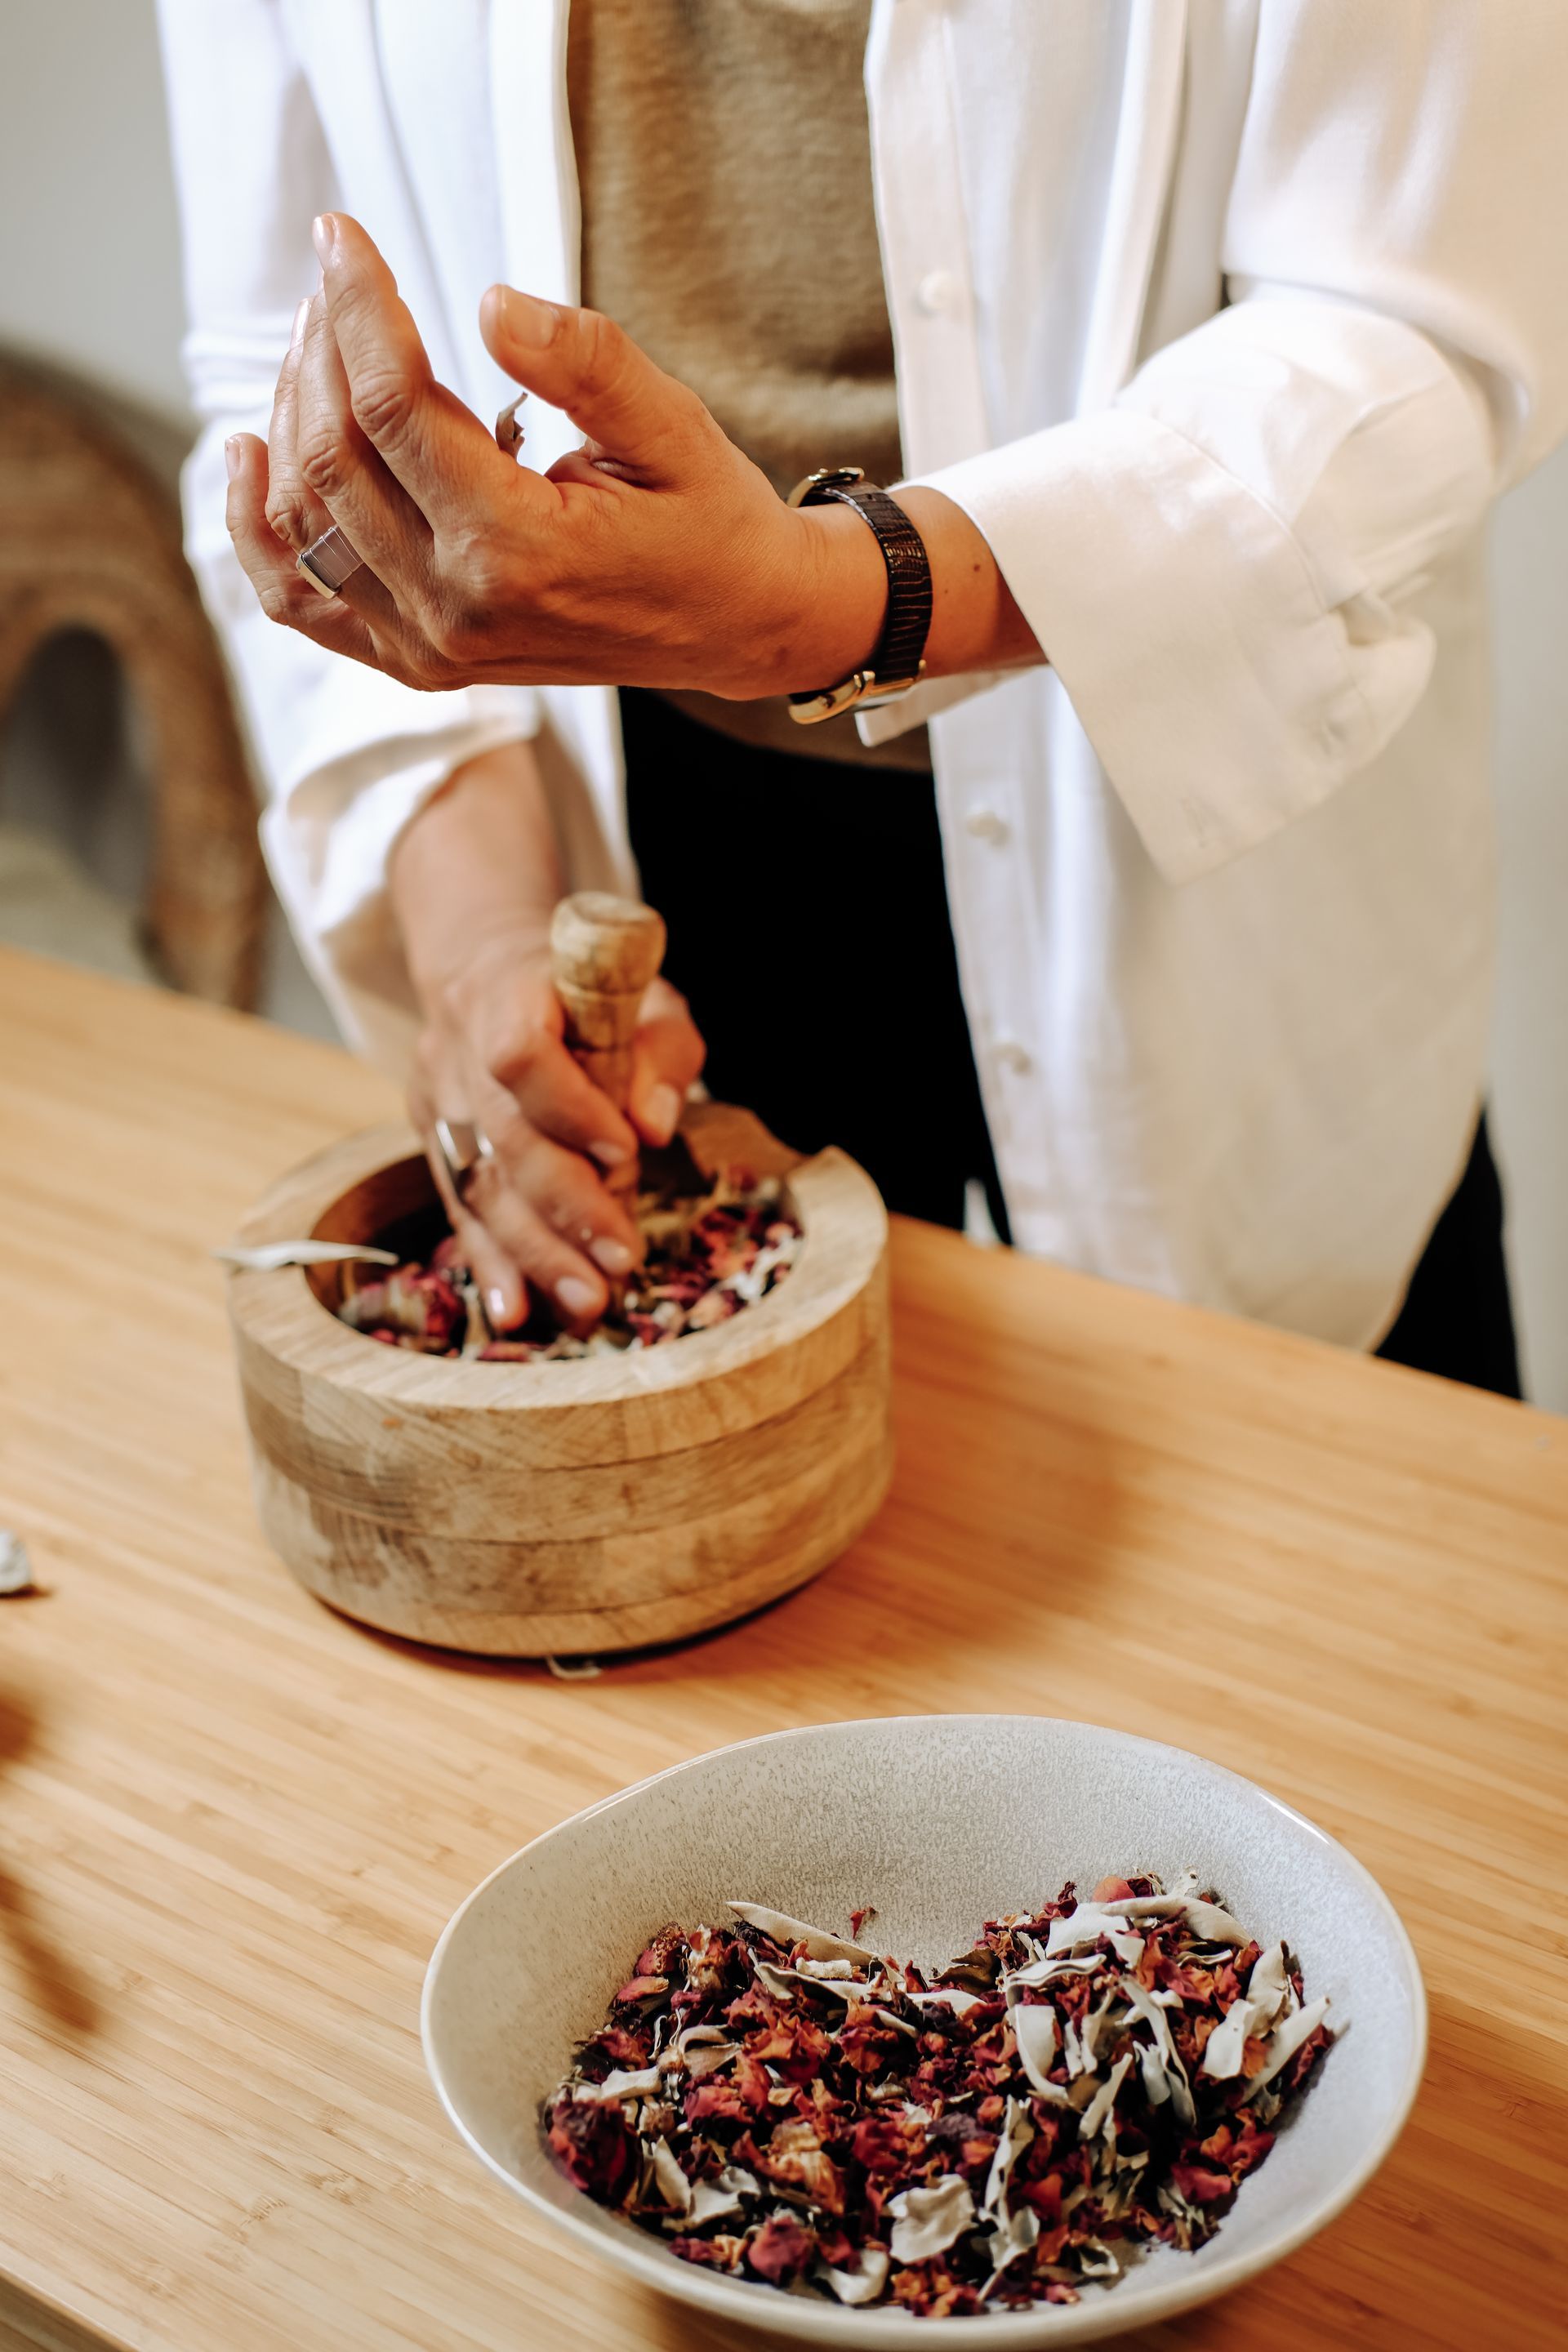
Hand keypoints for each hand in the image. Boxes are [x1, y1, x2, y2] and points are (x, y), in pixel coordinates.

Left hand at [225, 212, 887, 700]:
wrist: (736, 624)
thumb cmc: (709, 520)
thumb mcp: (673, 426)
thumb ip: (586, 364)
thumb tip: (489, 302)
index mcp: (519, 552)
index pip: (394, 407)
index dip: (357, 305)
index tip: (339, 235)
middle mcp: (458, 610)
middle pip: (335, 456)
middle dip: (322, 346)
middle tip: (337, 278)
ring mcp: (430, 648)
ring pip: (304, 520)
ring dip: (291, 415)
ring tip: (312, 341)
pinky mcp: (416, 662)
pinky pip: (302, 602)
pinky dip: (259, 531)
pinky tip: (248, 455)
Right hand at [389, 740, 705, 1335]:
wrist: (489, 968)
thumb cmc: (588, 992)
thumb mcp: (649, 997)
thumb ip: (663, 1051)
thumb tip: (652, 1122)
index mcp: (510, 992)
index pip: (521, 1054)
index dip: (569, 1109)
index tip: (623, 1154)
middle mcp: (460, 1047)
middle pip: (502, 1136)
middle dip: (565, 1208)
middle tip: (619, 1261)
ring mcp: (438, 1096)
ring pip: (476, 1183)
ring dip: (532, 1252)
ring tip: (584, 1302)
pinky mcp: (433, 1139)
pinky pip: (459, 1207)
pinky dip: (489, 1261)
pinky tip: (515, 1309)